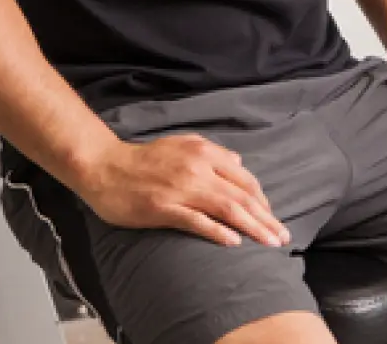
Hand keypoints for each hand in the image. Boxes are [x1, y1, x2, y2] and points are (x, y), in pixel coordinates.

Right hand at [73, 136, 292, 248]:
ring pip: (227, 209)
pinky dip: (218, 231)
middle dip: (266, 218)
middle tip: (282, 237)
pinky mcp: (164, 208)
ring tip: (269, 243)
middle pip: (242, 196)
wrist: (104, 167)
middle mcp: (198, 169)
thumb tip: (238, 162)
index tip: (272, 218)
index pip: (244, 179)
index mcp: (204, 153)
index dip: (262, 201)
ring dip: (252, 227)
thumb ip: (212, 152)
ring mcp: (181, 189)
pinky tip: (234, 243)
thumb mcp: (182, 144)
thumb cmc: (143, 158)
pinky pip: (197, 221)